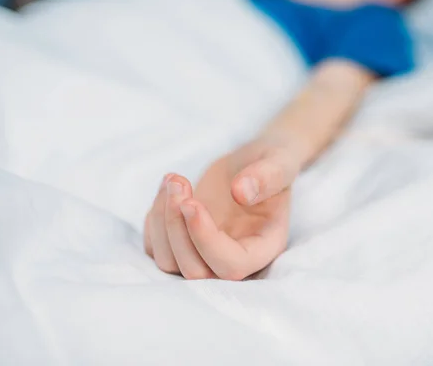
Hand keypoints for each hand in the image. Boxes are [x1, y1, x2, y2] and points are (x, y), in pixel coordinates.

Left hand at [144, 141, 298, 280]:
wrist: (254, 163)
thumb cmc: (272, 164)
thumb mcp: (279, 162)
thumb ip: (269, 175)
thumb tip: (241, 192)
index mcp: (263, 247)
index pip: (232, 266)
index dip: (206, 241)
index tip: (192, 202)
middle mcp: (233, 259)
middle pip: (195, 271)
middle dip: (177, 228)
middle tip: (178, 183)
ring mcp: (205, 254)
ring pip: (170, 263)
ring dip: (162, 222)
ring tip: (173, 180)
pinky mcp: (183, 243)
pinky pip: (156, 249)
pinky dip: (153, 221)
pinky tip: (166, 188)